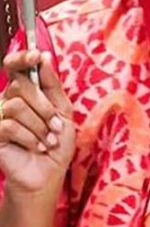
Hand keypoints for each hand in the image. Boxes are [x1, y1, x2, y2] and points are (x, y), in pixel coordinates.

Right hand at [0, 50, 74, 195]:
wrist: (49, 172)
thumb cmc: (57, 140)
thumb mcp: (63, 109)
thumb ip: (52, 84)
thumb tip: (43, 57)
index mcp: (26, 91)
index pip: (16, 67)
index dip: (23, 57)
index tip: (36, 55)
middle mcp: (9, 100)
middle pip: (21, 85)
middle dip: (44, 106)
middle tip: (56, 124)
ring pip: (17, 106)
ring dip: (39, 125)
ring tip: (48, 139)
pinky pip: (9, 126)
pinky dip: (30, 137)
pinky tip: (38, 146)